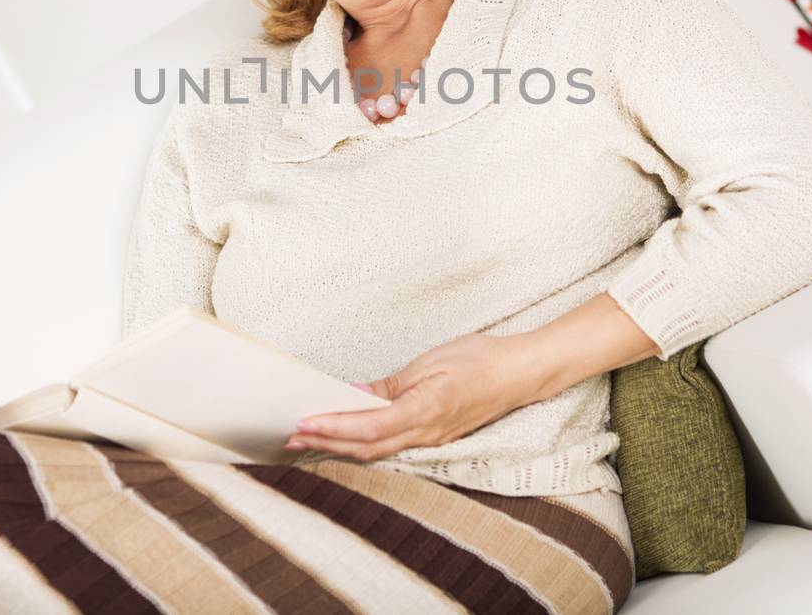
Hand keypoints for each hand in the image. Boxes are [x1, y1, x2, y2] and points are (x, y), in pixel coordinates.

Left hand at [285, 331, 540, 461]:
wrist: (520, 373)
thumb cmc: (479, 359)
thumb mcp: (430, 363)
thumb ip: (390, 386)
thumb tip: (353, 395)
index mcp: (425, 411)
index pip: (369, 427)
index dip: (334, 428)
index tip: (304, 423)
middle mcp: (426, 433)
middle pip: (366, 447)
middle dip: (327, 443)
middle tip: (291, 436)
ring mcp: (431, 440)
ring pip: (377, 452)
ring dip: (341, 446)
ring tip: (310, 439)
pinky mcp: (434, 437)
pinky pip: (392, 446)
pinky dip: (363, 444)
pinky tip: (346, 437)